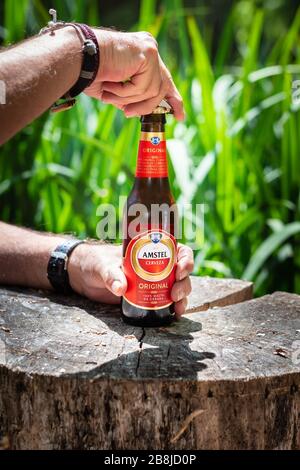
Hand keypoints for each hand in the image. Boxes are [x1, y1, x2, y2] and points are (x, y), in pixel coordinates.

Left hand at [68, 242, 192, 314]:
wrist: (83, 277)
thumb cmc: (94, 262)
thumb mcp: (102, 265)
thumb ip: (110, 275)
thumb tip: (120, 289)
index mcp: (149, 250)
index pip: (176, 249)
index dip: (185, 259)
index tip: (180, 270)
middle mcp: (156, 265)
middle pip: (181, 272)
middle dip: (184, 283)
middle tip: (175, 293)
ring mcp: (153, 282)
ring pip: (178, 287)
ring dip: (182, 297)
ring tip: (177, 308)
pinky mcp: (147, 297)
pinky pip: (167, 302)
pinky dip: (174, 308)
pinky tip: (175, 314)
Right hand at [85, 29, 183, 119]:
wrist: (79, 58)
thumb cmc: (90, 72)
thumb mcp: (113, 90)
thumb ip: (128, 97)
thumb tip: (134, 110)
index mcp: (143, 55)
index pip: (164, 78)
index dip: (172, 98)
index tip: (179, 116)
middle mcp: (149, 49)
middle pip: (162, 85)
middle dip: (153, 105)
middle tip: (130, 114)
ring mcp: (150, 50)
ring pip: (152, 90)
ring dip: (129, 99)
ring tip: (109, 96)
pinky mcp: (148, 54)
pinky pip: (144, 86)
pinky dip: (126, 92)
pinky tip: (111, 86)